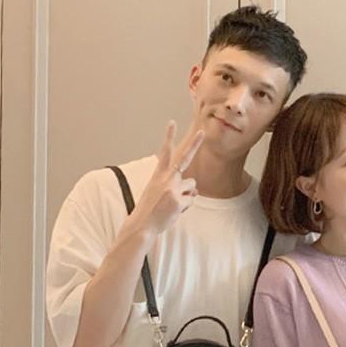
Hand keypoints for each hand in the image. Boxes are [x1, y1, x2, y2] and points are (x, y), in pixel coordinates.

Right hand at [123, 121, 204, 238]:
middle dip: (194, 143)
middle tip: (203, 131)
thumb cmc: (151, 208)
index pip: (165, 152)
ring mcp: (173, 188)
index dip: (169, 137)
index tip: (172, 122)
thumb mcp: (160, 192)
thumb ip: (176, 186)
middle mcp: (166, 178)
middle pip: (184, 158)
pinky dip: (186, 206)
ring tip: (173, 203)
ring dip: (187, 194)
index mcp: (158, 174)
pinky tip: (175, 210)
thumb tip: (195, 189)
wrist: (142, 224)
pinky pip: (191, 200)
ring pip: (192, 185)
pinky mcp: (178, 200)